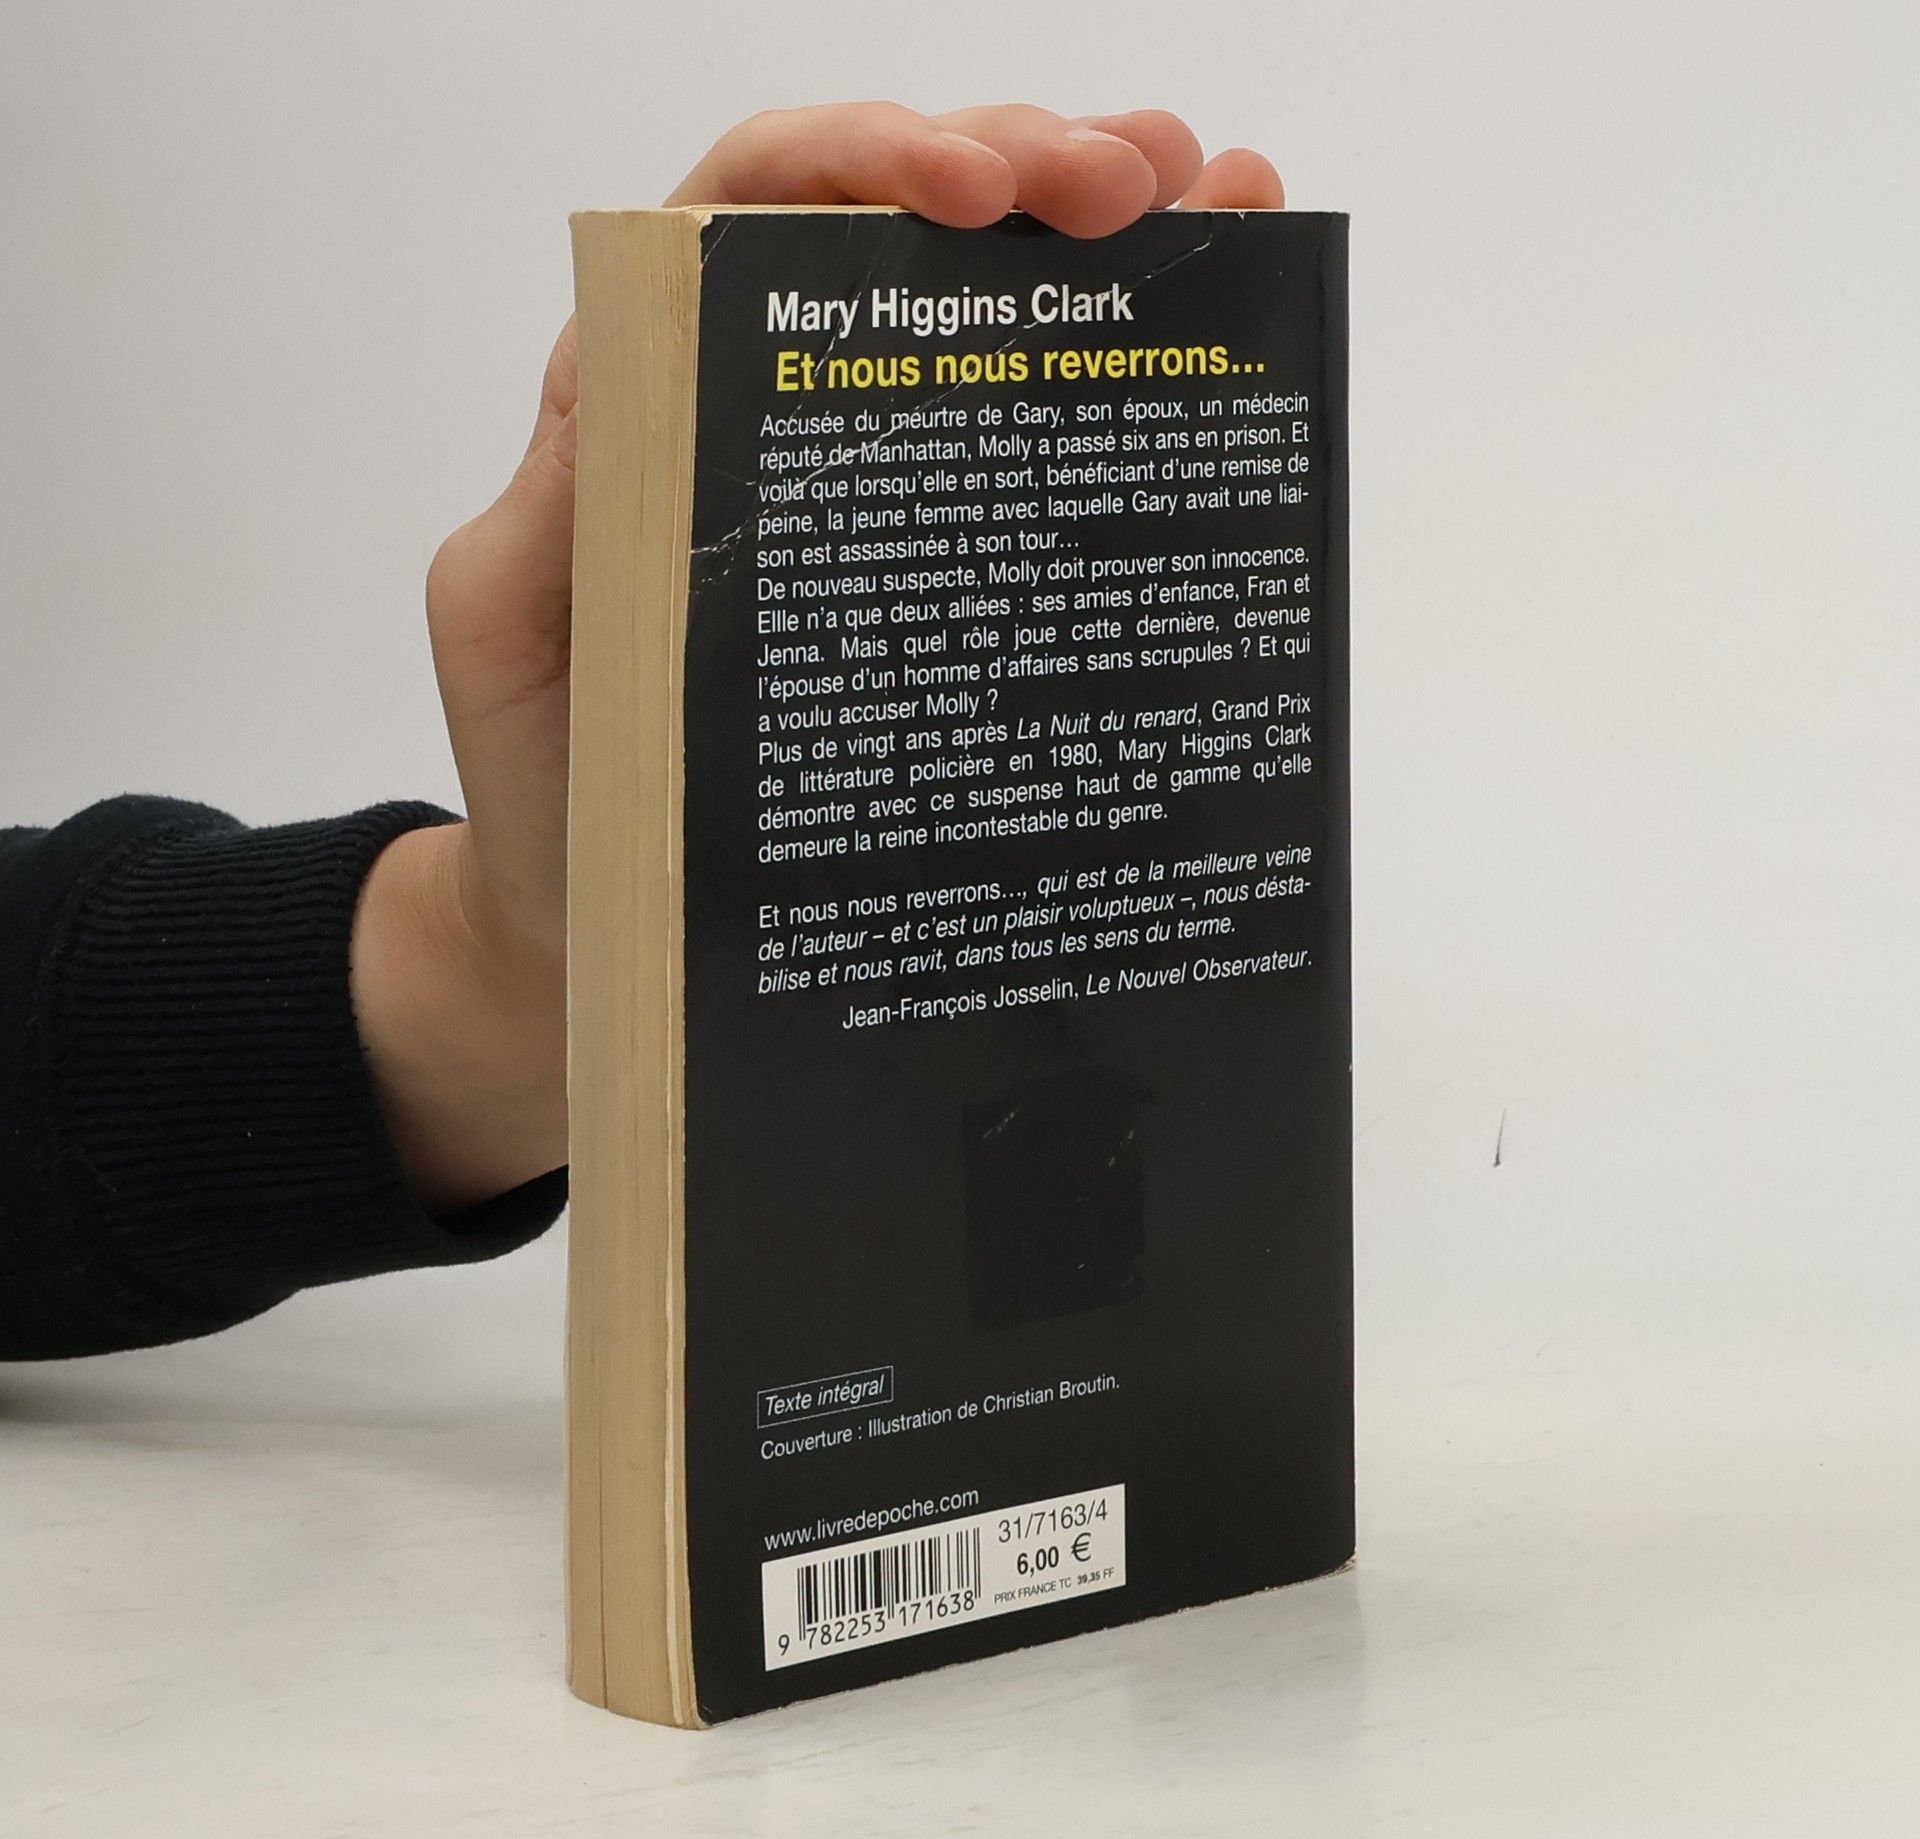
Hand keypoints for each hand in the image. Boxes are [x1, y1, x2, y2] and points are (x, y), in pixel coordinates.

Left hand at [354, 103, 1283, 1212]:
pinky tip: (1215, 301)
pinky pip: (1025, 436)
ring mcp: (865, 486)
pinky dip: (1119, 353)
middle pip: (899, 227)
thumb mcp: (513, 634)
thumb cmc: (555, 791)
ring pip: (980, 304)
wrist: (611, 928)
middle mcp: (770, 410)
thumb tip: (628, 376)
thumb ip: (553, 507)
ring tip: (1211, 200)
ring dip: (1094, 226)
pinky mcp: (934, 569)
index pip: (753, 210)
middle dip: (1023, 165)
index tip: (976, 192)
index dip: (864, 161)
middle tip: (1139, 187)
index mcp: (658, 398)